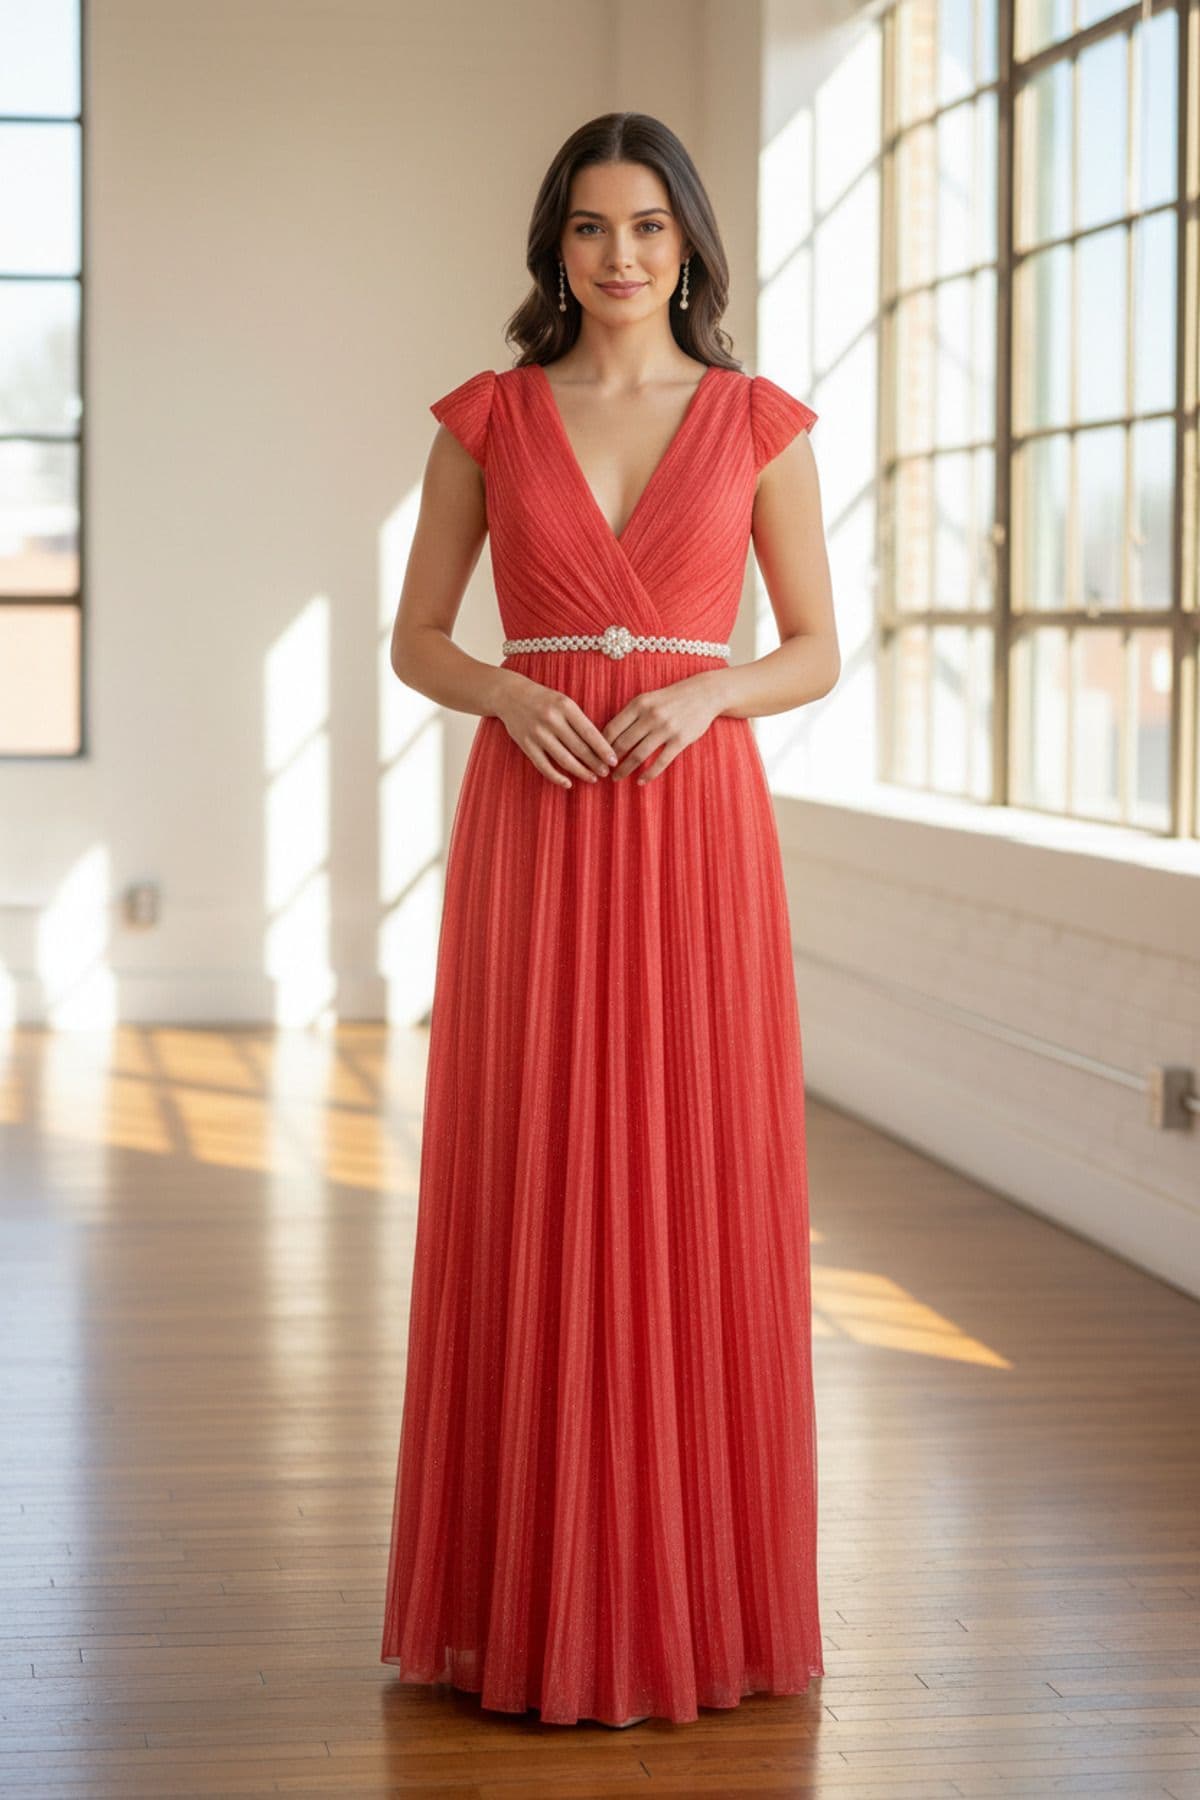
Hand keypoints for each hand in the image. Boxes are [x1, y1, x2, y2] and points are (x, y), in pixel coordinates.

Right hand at [494, 674, 618, 787]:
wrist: (510, 694)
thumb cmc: (544, 699)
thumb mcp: (564, 702)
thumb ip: (579, 721)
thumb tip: (600, 746)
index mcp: (565, 707)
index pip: (589, 733)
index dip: (603, 749)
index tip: (614, 760)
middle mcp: (552, 720)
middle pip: (579, 748)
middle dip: (595, 763)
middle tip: (606, 773)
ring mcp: (538, 733)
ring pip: (564, 759)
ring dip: (581, 772)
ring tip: (593, 778)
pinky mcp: (526, 744)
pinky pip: (544, 766)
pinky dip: (557, 777)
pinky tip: (568, 783)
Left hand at [604, 673, 723, 783]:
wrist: (704, 694)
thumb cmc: (671, 699)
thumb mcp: (647, 699)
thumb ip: (630, 715)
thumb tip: (607, 736)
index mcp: (639, 704)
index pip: (612, 728)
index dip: (601, 745)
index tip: (596, 756)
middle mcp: (650, 716)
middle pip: (623, 744)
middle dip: (610, 761)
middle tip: (603, 771)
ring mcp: (666, 728)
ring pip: (638, 755)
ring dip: (625, 769)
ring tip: (617, 777)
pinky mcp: (680, 740)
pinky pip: (660, 761)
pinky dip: (648, 774)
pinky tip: (641, 781)